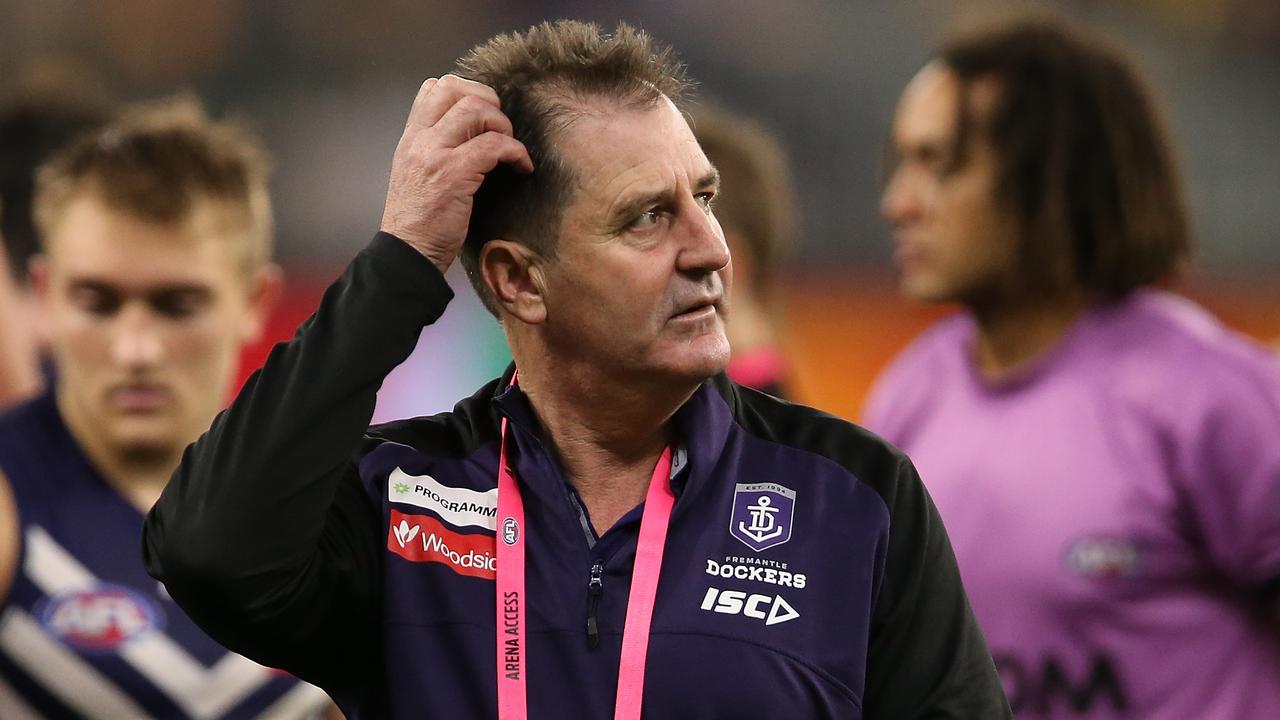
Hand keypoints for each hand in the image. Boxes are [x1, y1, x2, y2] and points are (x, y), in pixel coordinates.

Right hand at [380, 75, 533, 274]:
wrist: (407, 254)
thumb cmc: (418, 222)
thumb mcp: (417, 175)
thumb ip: (435, 150)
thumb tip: (472, 134)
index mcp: (411, 138)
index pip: (434, 87)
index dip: (467, 91)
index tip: (484, 115)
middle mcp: (419, 140)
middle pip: (456, 89)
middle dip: (489, 102)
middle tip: (501, 129)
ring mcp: (434, 155)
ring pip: (476, 110)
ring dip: (503, 125)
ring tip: (510, 150)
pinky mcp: (453, 175)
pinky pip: (493, 146)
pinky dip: (515, 152)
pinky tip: (521, 167)